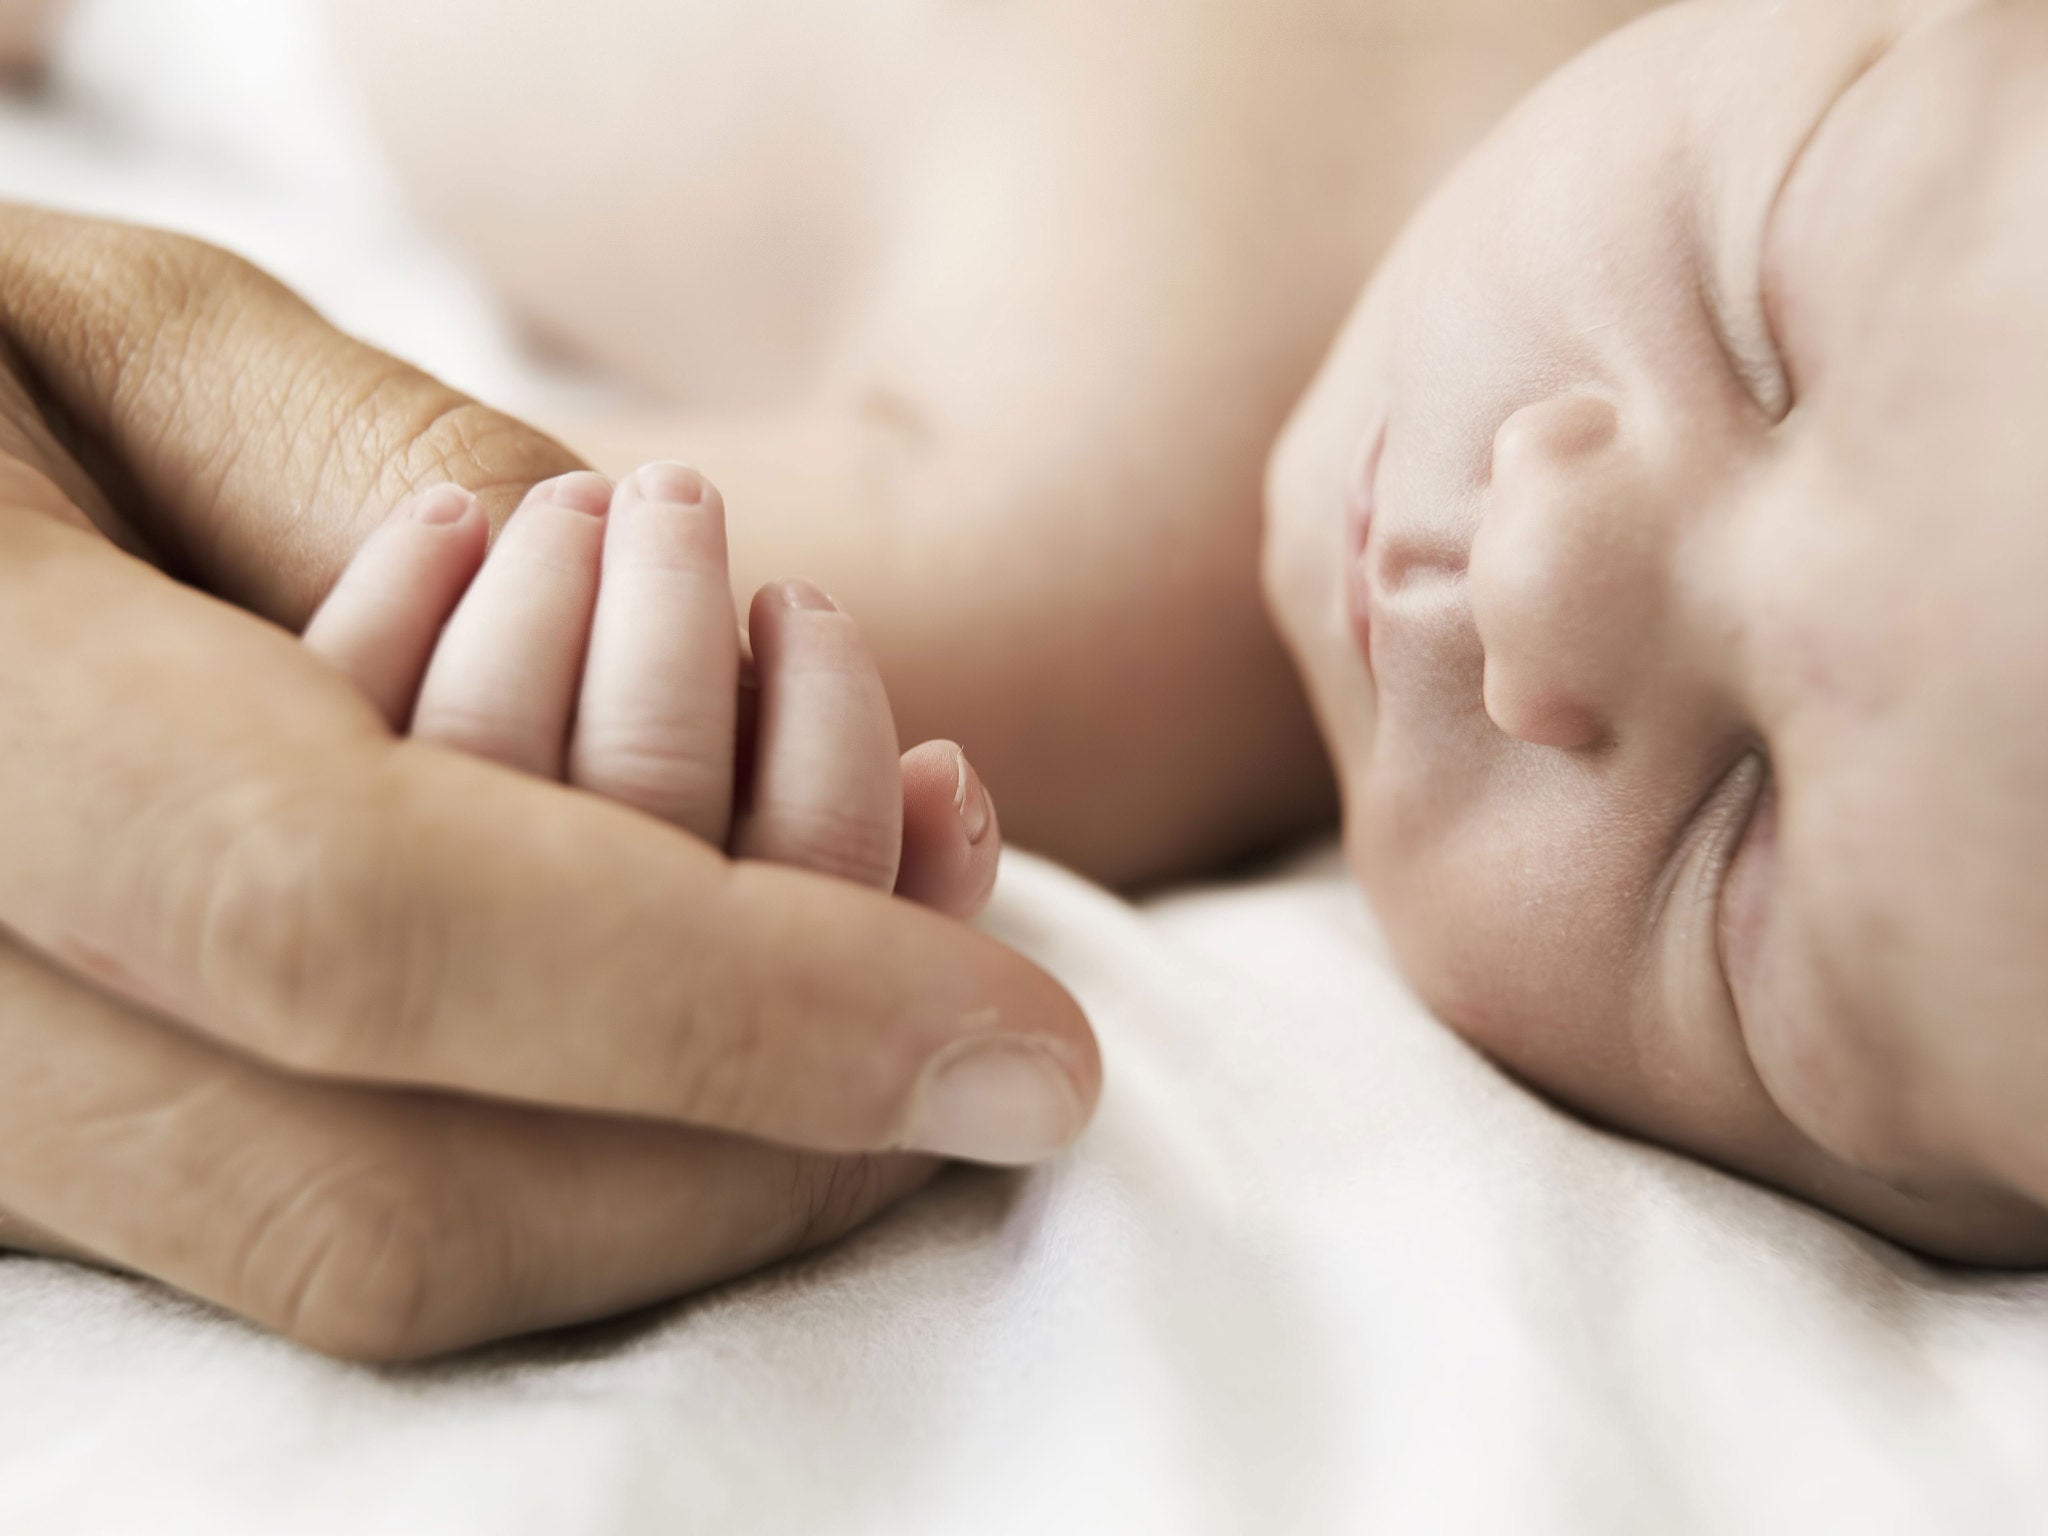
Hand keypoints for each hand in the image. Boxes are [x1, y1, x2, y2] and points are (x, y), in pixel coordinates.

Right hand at [0, 206, 1095, 1358]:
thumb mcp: (123, 343)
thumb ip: (412, 478)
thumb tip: (729, 680)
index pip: (361, 920)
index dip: (734, 1002)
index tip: (1030, 1047)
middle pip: (392, 1199)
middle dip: (755, 1133)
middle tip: (976, 978)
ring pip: (368, 1261)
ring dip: (698, 1143)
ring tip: (880, 889)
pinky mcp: (26, 1172)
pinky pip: (324, 1225)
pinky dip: (571, 1144)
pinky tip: (720, 963)